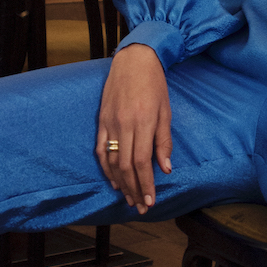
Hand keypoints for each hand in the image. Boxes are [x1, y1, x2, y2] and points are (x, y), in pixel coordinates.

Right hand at [96, 44, 171, 211]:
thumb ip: (164, 141)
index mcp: (143, 122)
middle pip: (126, 166)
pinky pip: (101, 149)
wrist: (134, 60)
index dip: (146, 185)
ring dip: (121, 183)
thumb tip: (165, 168)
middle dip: (134, 190)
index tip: (150, 201)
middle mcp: (124, 125)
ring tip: (129, 198)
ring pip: (112, 161)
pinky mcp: (101, 120)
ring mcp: (110, 123)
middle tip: (140, 206)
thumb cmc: (154, 84)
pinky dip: (106, 168)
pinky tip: (113, 180)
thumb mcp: (166, 111)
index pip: (142, 162)